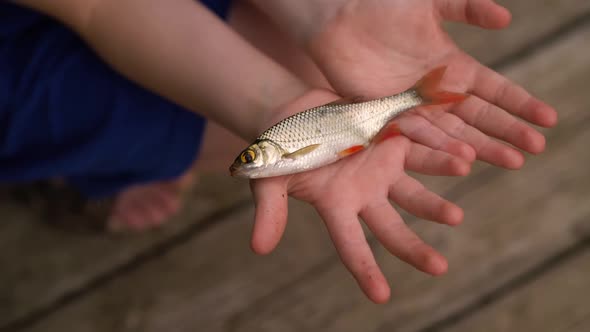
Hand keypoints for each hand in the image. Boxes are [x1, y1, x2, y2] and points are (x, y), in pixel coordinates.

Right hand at [249, 89, 470, 302]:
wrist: (297, 110)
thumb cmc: (279, 148)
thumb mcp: (270, 178)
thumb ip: (270, 210)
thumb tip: (259, 250)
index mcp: (336, 206)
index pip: (351, 244)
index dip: (365, 270)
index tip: (381, 297)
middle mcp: (364, 194)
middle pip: (392, 228)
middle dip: (414, 249)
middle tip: (439, 268)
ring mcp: (382, 169)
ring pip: (414, 193)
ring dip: (435, 204)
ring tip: (455, 217)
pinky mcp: (394, 140)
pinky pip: (421, 149)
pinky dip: (441, 156)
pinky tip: (465, 158)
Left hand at [307, 0, 557, 168]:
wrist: (338, 17)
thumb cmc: (382, 5)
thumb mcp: (432, 3)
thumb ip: (468, 8)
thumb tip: (506, 19)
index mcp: (451, 64)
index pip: (494, 88)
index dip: (520, 103)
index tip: (548, 119)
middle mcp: (436, 90)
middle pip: (479, 116)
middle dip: (508, 132)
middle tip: (535, 150)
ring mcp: (413, 104)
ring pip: (454, 131)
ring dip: (483, 146)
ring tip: (511, 162)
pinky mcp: (387, 114)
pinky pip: (419, 133)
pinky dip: (442, 146)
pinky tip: (465, 159)